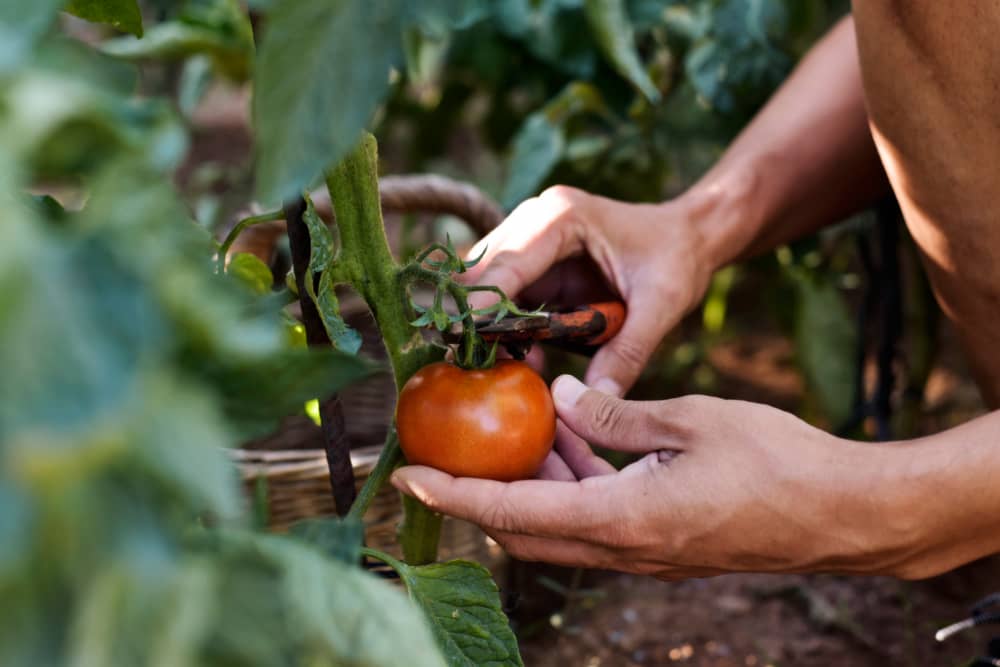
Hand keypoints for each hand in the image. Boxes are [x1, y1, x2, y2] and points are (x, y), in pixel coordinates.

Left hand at [392, 376, 925, 579]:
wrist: (842, 514)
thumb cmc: (776, 462)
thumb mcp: (689, 420)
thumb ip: (615, 413)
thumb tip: (558, 396)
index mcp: (624, 519)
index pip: (515, 510)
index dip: (458, 492)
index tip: (411, 474)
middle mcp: (624, 549)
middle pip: (526, 527)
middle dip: (482, 490)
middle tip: (454, 445)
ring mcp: (645, 553)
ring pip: (560, 524)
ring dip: (531, 483)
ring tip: (517, 427)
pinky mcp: (662, 544)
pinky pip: (596, 519)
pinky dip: (571, 484)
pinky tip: (574, 437)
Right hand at [461, 186, 714, 396]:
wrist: (689, 236)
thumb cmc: (677, 259)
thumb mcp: (661, 305)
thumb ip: (628, 352)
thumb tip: (598, 399)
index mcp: (562, 218)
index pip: (506, 264)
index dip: (482, 305)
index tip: (463, 343)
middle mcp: (535, 220)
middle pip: (480, 270)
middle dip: (473, 317)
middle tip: (471, 363)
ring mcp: (529, 238)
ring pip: (482, 283)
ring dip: (486, 325)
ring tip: (498, 366)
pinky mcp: (533, 263)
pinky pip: (502, 296)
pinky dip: (505, 327)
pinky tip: (522, 357)